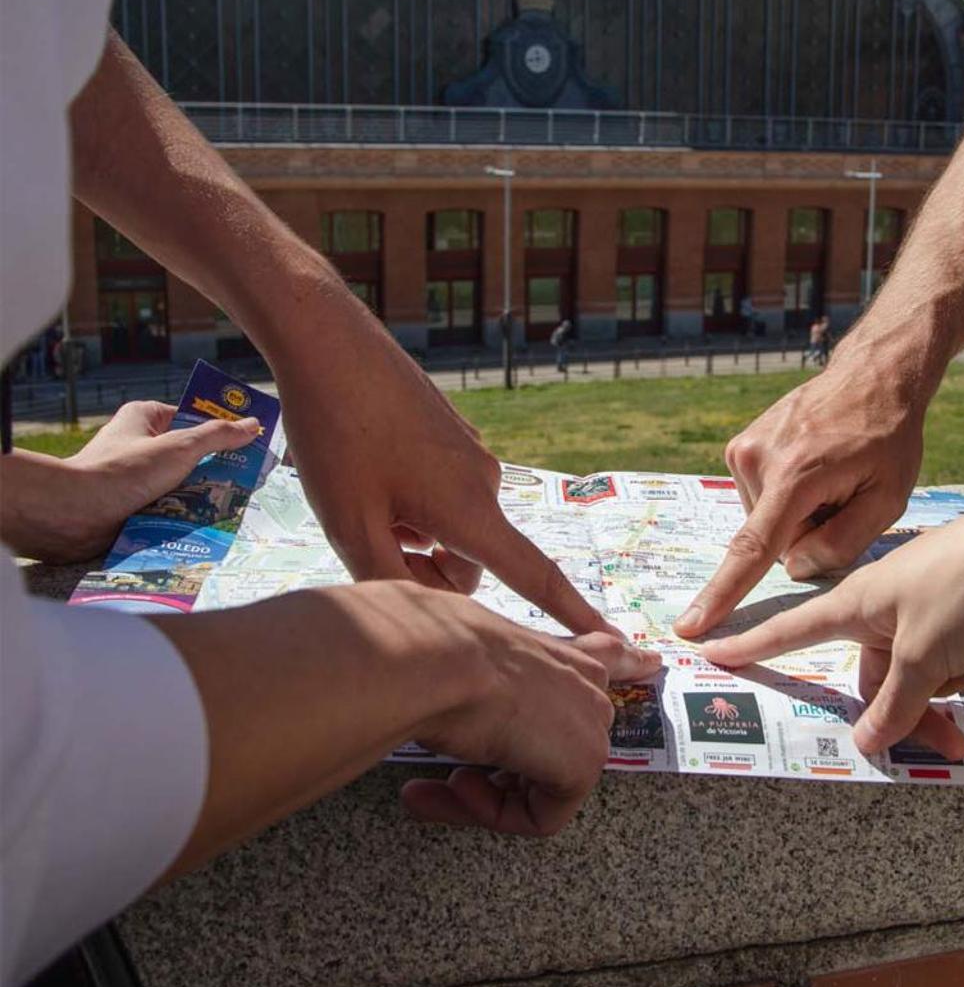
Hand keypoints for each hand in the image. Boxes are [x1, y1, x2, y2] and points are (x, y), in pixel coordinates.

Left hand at [0, 400, 258, 562]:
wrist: (74, 514)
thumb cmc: (123, 472)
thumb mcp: (180, 447)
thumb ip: (217, 436)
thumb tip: (252, 425)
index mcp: (144, 417)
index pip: (191, 416)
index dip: (219, 428)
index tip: (248, 442)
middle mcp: (137, 443)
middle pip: (188, 452)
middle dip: (213, 466)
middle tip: (245, 479)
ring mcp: (133, 475)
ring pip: (178, 481)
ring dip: (198, 495)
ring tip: (228, 505)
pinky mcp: (129, 503)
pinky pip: (164, 505)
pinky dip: (180, 514)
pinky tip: (202, 523)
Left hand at [270, 294, 613, 634]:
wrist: (329, 343)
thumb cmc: (336, 436)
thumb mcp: (349, 525)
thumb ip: (392, 583)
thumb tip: (431, 612)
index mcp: (469, 510)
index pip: (534, 578)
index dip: (572, 617)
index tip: (611, 643)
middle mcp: (484, 482)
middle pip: (469, 563)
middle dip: (426, 571)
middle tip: (365, 542)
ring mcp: (470, 455)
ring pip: (451, 528)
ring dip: (414, 533)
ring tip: (359, 502)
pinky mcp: (452, 436)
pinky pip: (442, 493)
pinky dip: (410, 502)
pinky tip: (365, 473)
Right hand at [401, 622, 661, 835]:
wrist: (433, 657)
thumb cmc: (424, 646)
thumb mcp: (452, 642)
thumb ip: (470, 669)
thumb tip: (436, 691)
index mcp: (557, 648)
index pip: (604, 655)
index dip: (626, 663)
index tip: (649, 664)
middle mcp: (584, 680)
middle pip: (567, 742)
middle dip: (508, 774)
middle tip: (454, 780)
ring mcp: (590, 721)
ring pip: (546, 783)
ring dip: (488, 797)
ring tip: (439, 786)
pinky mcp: (584, 762)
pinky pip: (541, 815)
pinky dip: (493, 814)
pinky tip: (460, 787)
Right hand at [674, 359, 924, 637]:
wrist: (872, 376)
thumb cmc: (888, 438)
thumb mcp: (887, 499)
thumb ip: (840, 543)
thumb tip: (793, 568)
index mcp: (794, 476)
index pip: (751, 550)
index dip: (722, 594)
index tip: (689, 625)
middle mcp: (756, 460)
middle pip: (772, 539)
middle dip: (806, 535)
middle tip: (845, 495)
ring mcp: (743, 449)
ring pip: (766, 520)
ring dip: (797, 514)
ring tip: (830, 476)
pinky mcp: (740, 446)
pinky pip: (761, 497)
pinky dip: (786, 496)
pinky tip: (813, 467)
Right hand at [701, 498, 963, 756]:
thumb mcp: (925, 655)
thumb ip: (893, 703)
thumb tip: (864, 742)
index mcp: (857, 602)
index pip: (792, 631)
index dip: (753, 646)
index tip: (711, 649)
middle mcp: (883, 604)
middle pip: (876, 678)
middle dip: (911, 712)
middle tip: (949, 745)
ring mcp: (923, 607)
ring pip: (921, 674)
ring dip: (952, 682)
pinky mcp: (961, 610)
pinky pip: (952, 658)